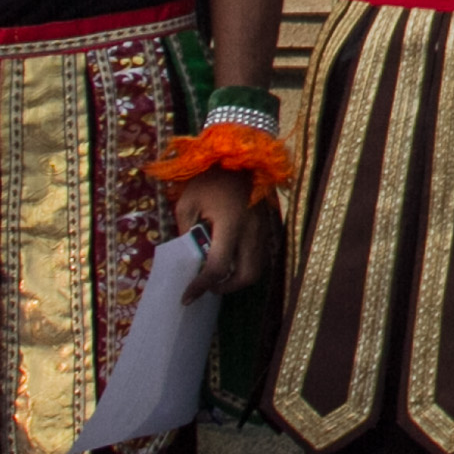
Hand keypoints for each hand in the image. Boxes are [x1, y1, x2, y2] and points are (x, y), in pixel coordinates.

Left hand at [174, 176, 263, 298]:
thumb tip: (189, 255)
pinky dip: (244, 264)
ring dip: (237, 278)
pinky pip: (259, 255)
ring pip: (257, 268)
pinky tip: (230, 257)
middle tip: (208, 285)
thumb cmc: (210, 178)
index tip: (186, 297)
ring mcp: (263, 229)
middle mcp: (251, 230)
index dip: (201, 286)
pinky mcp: (267, 226)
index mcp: (230, 224)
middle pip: (247, 275)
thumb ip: (186, 232)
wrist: (241, 156)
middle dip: (226, 287)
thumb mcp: (188, 202)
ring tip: (217, 274)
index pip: (218, 266)